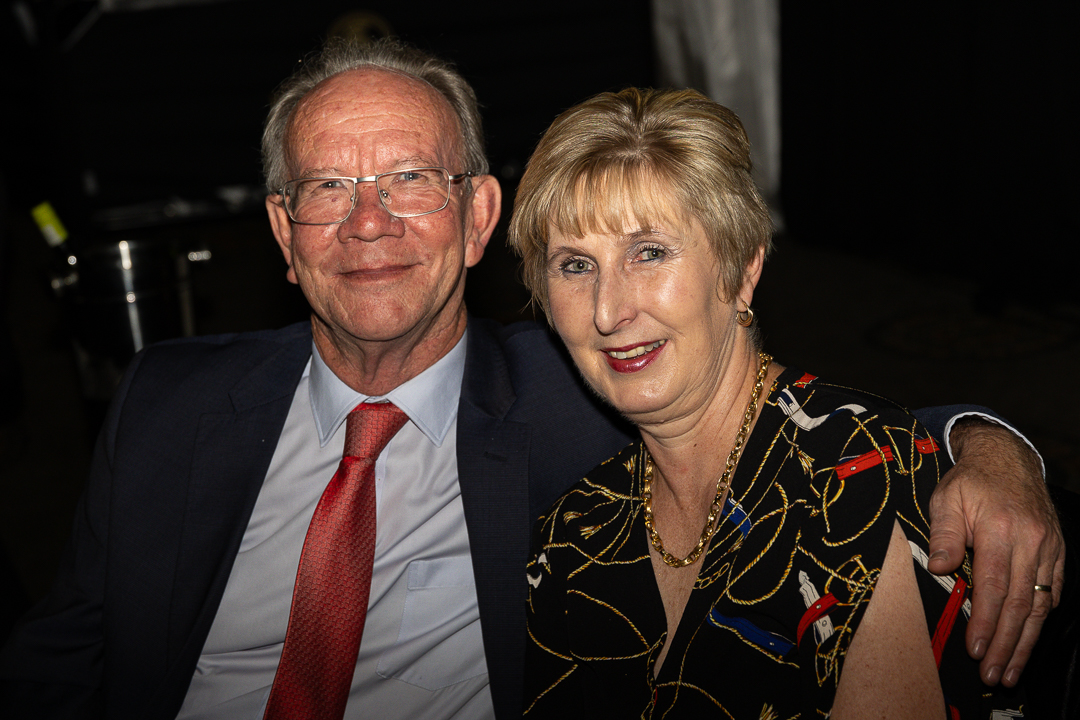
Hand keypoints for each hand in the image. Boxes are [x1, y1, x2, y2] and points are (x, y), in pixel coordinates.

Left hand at [926, 418, 1064, 686]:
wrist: (1006, 457)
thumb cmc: (970, 481)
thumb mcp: (947, 498)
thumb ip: (944, 534)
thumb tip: (941, 568)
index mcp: (1001, 529)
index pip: (994, 586)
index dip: (986, 621)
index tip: (976, 649)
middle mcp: (1031, 541)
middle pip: (1020, 603)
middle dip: (1006, 644)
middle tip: (994, 675)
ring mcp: (1048, 548)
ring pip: (1040, 604)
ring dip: (1025, 641)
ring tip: (1011, 670)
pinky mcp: (1056, 551)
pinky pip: (1053, 590)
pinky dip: (1042, 617)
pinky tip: (1030, 638)